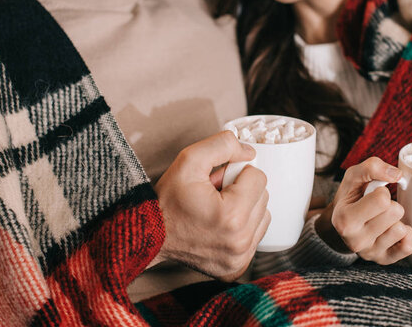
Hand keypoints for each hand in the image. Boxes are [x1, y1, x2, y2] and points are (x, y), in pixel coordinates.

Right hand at [153, 131, 270, 280]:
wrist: (148, 235)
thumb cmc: (167, 200)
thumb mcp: (189, 160)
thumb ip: (223, 145)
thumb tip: (250, 152)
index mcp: (232, 216)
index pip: (259, 177)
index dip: (236, 172)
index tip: (215, 181)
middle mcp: (240, 241)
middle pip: (263, 196)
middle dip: (241, 190)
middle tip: (213, 194)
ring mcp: (239, 257)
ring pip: (262, 215)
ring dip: (244, 207)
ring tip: (216, 209)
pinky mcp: (237, 266)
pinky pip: (255, 235)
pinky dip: (242, 226)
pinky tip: (219, 224)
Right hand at [315, 157, 411, 264]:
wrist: (343, 223)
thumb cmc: (351, 197)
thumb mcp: (353, 176)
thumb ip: (371, 167)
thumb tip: (397, 175)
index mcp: (344, 219)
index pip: (382, 199)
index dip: (381, 191)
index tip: (371, 194)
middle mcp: (355, 241)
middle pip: (395, 212)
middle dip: (391, 204)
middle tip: (377, 207)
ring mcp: (370, 253)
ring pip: (402, 229)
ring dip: (396, 219)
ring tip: (382, 218)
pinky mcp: (384, 260)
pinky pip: (408, 247)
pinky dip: (406, 234)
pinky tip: (393, 229)